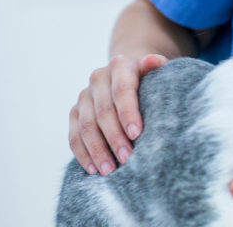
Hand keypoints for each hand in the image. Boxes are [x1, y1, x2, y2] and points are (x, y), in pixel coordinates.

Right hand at [68, 54, 167, 175]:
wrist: (129, 74)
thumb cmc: (151, 78)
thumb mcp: (158, 70)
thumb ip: (158, 66)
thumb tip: (154, 61)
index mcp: (120, 65)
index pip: (122, 90)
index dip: (128, 113)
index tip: (137, 134)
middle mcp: (98, 79)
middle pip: (103, 111)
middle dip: (115, 137)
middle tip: (127, 158)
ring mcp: (84, 96)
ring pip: (85, 126)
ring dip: (97, 150)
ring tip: (109, 170)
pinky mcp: (75, 112)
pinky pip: (74, 135)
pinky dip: (83, 154)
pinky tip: (93, 168)